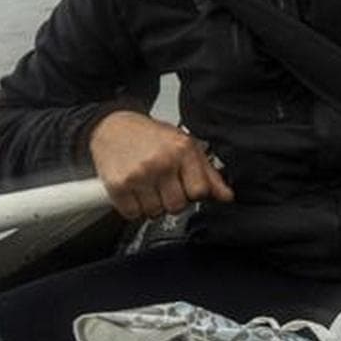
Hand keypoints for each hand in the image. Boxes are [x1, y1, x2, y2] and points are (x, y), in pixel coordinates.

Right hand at [86, 109, 232, 220]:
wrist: (114, 126)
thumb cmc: (151, 136)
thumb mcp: (185, 146)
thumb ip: (208, 173)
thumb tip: (227, 196)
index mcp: (182, 150)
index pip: (200, 191)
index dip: (194, 194)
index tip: (186, 188)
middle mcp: (162, 162)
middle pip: (177, 206)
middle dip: (172, 201)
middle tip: (164, 187)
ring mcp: (139, 174)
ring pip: (155, 212)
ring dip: (152, 205)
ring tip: (148, 187)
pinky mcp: (118, 185)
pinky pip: (132, 214)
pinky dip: (133, 208)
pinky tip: (135, 192)